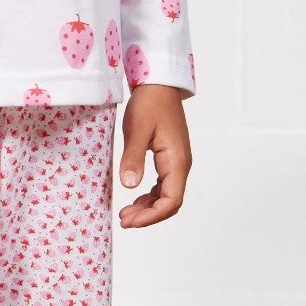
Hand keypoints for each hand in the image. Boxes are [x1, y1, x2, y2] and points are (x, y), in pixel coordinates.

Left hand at [117, 84, 191, 228]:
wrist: (159, 84)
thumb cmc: (149, 103)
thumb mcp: (137, 130)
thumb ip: (134, 158)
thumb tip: (130, 186)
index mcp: (177, 161)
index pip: (171, 200)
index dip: (152, 216)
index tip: (130, 221)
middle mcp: (181, 165)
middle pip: (170, 202)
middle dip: (148, 215)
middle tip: (124, 221)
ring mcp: (176, 162)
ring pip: (166, 195)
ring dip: (148, 207)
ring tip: (126, 214)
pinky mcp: (169, 158)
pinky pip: (163, 185)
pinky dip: (149, 196)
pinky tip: (134, 199)